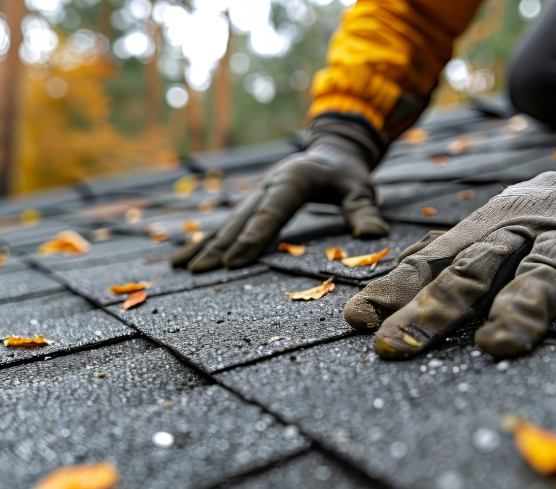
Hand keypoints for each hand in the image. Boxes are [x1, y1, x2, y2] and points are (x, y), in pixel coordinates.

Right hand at [172, 117, 389, 272]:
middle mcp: (268, 185)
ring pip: (229, 221)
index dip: (252, 238)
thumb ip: (363, 209)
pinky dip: (210, 238)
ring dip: (206, 244)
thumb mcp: (361, 186)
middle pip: (240, 219)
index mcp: (292, 180)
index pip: (271, 213)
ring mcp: (258, 192)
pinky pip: (231, 221)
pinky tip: (191, 254)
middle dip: (218, 247)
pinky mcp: (254, 200)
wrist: (332, 149)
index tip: (232, 262)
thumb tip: (374, 235)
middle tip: (198, 271)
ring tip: (181, 266)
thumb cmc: (347, 172)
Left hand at [344, 137, 555, 358]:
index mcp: (486, 228)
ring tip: (497, 345)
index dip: (395, 291)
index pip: (431, 262)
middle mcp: (522, 230)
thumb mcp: (494, 223)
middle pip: (474, 269)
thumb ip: (450, 253)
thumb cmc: (549, 210)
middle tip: (398, 346)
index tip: (359, 321)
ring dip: (518, 307)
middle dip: (434, 308)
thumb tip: (394, 276)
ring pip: (542, 271)